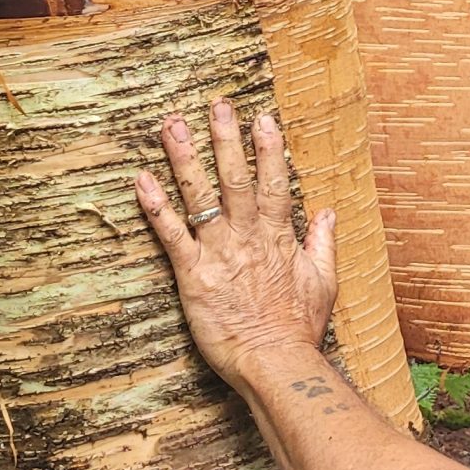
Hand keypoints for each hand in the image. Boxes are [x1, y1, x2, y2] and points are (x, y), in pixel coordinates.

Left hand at [135, 99, 336, 389]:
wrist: (275, 363)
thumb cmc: (298, 329)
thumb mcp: (323, 282)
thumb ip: (322, 243)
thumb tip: (327, 212)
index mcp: (278, 238)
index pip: (274, 183)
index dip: (267, 149)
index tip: (262, 119)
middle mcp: (247, 238)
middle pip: (236, 179)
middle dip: (225, 140)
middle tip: (217, 105)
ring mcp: (219, 254)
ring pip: (200, 197)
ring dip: (185, 159)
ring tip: (171, 125)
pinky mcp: (193, 276)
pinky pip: (171, 235)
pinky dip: (156, 207)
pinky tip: (142, 180)